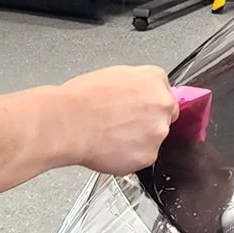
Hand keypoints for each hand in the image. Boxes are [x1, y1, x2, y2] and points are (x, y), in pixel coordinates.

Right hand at [58, 65, 178, 174]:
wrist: (69, 122)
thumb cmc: (82, 99)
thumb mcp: (113, 75)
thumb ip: (136, 85)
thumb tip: (138, 94)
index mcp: (154, 79)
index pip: (164, 94)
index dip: (147, 104)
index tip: (137, 109)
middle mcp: (162, 104)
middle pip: (163, 117)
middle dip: (146, 122)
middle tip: (121, 123)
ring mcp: (158, 132)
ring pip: (154, 139)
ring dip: (139, 140)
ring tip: (112, 135)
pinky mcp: (148, 155)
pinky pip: (143, 157)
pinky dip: (129, 156)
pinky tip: (111, 147)